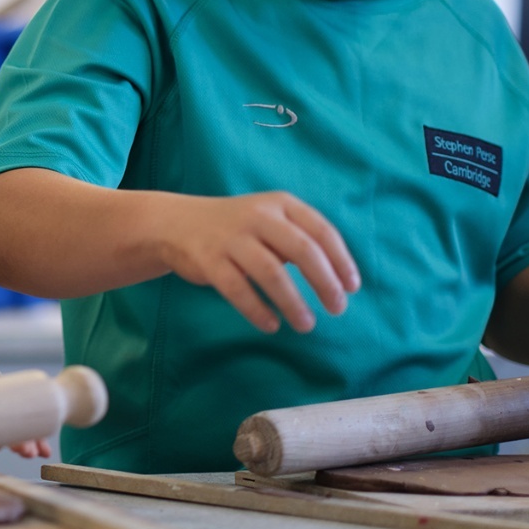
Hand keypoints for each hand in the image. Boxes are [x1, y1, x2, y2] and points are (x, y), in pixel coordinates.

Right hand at [158, 191, 358, 332]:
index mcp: (279, 204)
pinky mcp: (208, 259)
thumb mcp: (269, 220)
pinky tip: (271, 324)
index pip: (322, 230)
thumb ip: (299, 239)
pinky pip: (238, 289)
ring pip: (272, 273)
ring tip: (306, 324)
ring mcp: (231, 237)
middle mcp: (257, 216)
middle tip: (338, 309)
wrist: (176, 223)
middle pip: (303, 250)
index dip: (341, 261)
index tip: (352, 288)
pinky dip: (257, 310)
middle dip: (325, 283)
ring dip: (293, 303)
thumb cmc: (236, 228)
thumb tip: (337, 279)